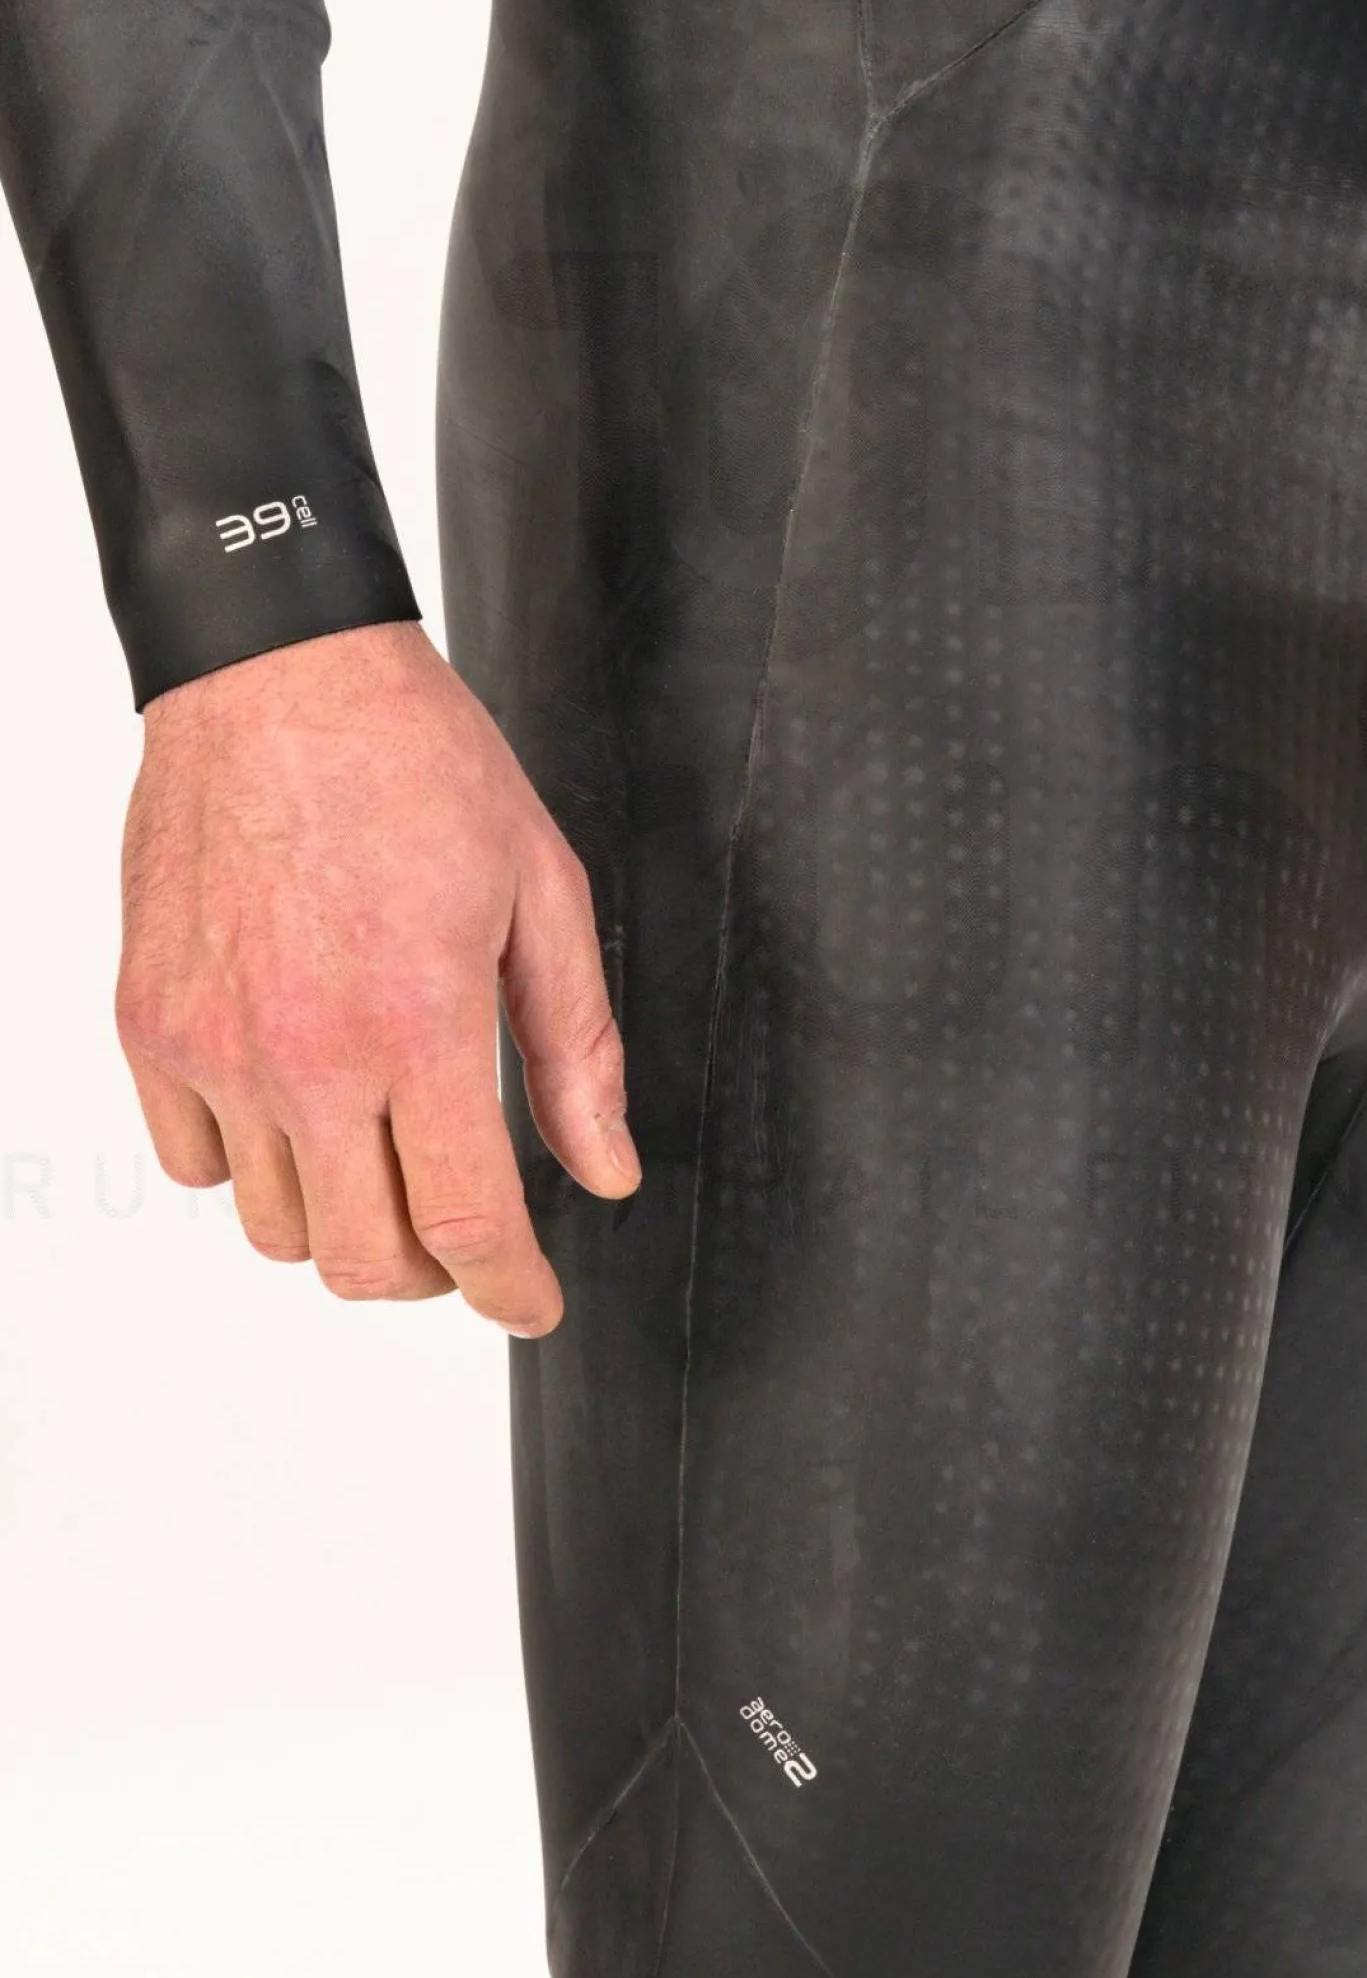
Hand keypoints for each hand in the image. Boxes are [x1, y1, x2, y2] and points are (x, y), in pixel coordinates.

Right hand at [116, 619, 638, 1335]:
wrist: (278, 674)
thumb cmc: (414, 763)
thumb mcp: (543, 895)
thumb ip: (576, 1051)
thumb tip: (605, 1169)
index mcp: (417, 1025)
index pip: (466, 1226)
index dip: (510, 1291)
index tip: (529, 1302)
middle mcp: (305, 1055)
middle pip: (363, 1261)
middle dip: (432, 1275)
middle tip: (462, 1234)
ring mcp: (215, 1047)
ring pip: (277, 1230)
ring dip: (343, 1224)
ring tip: (382, 1160)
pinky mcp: (150, 1025)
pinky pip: (194, 1165)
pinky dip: (251, 1169)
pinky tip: (298, 1112)